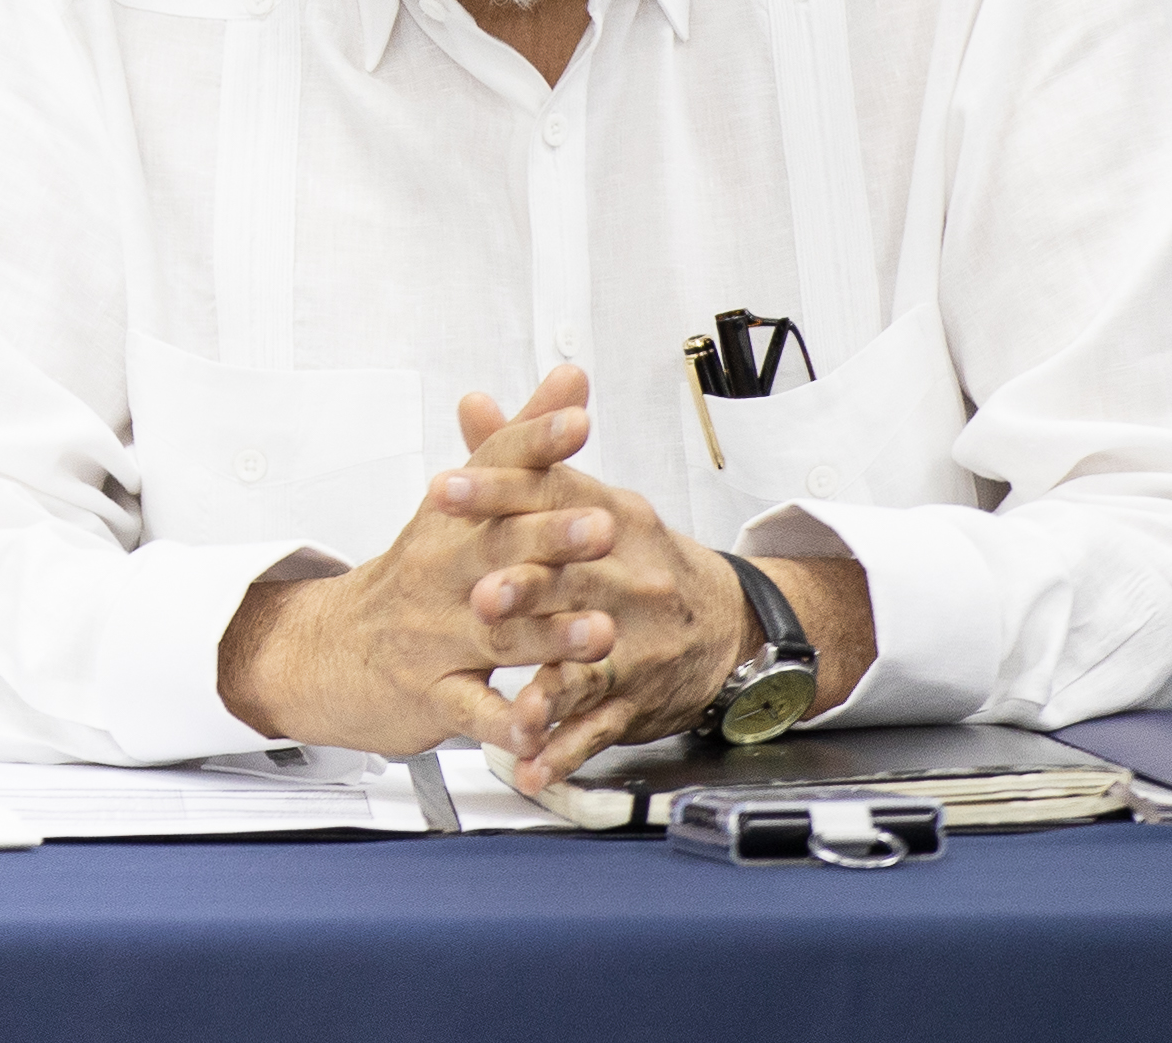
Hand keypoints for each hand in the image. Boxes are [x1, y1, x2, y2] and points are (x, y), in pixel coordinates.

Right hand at [214, 369, 616, 756]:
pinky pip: (473, 712)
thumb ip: (521, 441)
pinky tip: (539, 730)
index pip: (495, 469)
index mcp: (453, 520)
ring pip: (497, 633)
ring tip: (600, 633)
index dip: (535, 442)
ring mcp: (436, 636)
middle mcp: (443, 573)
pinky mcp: (433, 695)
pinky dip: (505, 723)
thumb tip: (571, 377)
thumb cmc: (413, 576)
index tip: (578, 418)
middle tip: (604, 527)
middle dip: (550, 539)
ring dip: (550, 635)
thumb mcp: (460, 504)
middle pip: (497, 548)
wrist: (330, 652)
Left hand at [430, 369, 758, 789]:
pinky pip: (597, 729)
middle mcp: (628, 580)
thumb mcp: (591, 498)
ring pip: (587, 666)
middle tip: (480, 597)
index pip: (550, 499)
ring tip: (512, 710)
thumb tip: (473, 405)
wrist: (727, 625)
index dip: (496, 492)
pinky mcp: (636, 699)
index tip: (444, 488)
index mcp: (611, 521)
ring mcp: (635, 645)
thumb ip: (524, 457)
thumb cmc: (639, 557)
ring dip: (548, 688)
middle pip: (572, 582)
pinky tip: (532, 767)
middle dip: (525, 591)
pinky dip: (563, 752)